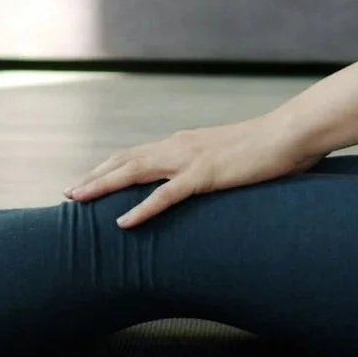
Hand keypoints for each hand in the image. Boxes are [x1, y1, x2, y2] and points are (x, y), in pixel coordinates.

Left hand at [63, 115, 322, 228]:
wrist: (290, 133)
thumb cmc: (266, 148)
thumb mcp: (229, 158)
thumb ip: (210, 169)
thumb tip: (202, 183)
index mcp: (184, 143)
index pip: (136, 154)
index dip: (109, 167)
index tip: (86, 180)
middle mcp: (179, 146)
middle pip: (125, 160)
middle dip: (94, 176)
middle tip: (68, 193)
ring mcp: (190, 159)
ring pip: (135, 171)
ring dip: (103, 186)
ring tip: (77, 200)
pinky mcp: (206, 175)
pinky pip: (167, 195)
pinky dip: (142, 209)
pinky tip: (122, 223)